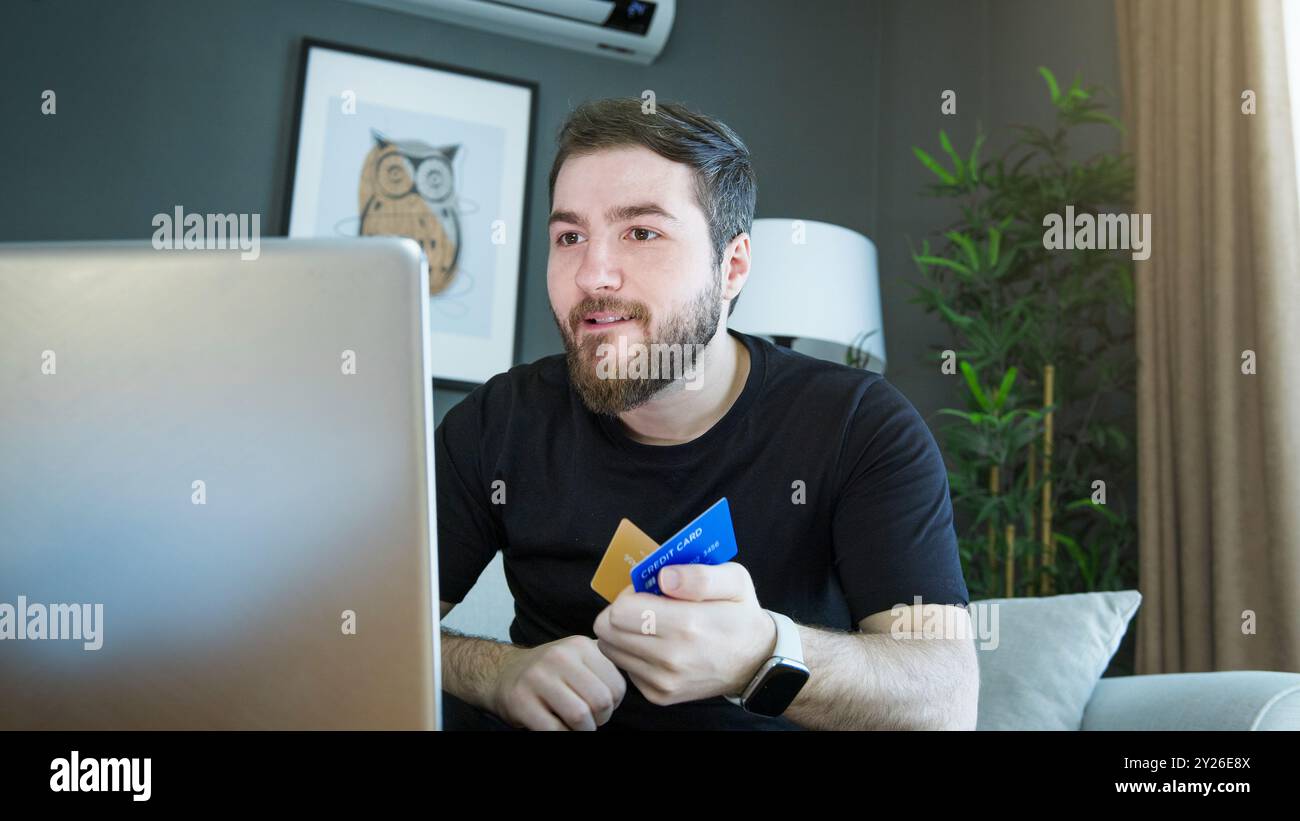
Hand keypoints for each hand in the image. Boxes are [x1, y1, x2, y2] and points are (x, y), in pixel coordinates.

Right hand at [488, 636, 626, 729]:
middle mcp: (560, 657)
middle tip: (590, 720)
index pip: (617, 685)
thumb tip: (638, 679)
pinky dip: (563, 736)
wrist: (503, 674)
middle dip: (600, 720)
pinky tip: (558, 729)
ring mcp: (538, 678)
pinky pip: (555, 730)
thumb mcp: (578, 657)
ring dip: (583, 731)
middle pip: (601, 701)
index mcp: (580, 645)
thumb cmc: (551, 673)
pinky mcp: (521, 700)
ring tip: (576, 727)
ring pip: (580, 716)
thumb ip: (605, 664)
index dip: (614, 705)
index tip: (601, 707)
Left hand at [593, 562, 776, 706]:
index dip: (628, 593)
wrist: (756, 662)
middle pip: (607, 631)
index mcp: (687, 625)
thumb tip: (663, 577)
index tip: (647, 591)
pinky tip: (657, 644)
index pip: (620, 610)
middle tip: (644, 606)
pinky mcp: (658, 696)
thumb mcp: (734, 579)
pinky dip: (633, 653)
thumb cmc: (741, 613)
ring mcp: (663, 682)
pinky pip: (625, 667)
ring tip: (650, 624)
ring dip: (623, 633)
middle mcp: (671, 659)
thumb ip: (699, 575)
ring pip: (610, 650)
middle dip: (619, 612)